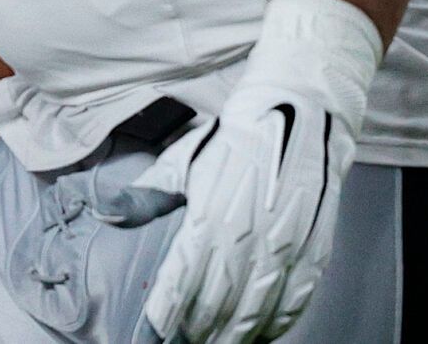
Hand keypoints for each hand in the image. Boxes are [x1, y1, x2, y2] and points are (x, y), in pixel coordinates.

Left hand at [139, 0, 378, 343]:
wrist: (300, 107)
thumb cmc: (238, 134)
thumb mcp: (186, 157)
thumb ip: (151, 192)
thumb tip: (111, 210)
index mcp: (212, 213)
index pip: (183, 278)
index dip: (168, 310)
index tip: (155, 327)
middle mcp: (248, 235)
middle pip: (219, 303)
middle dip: (199, 329)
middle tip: (185, 342)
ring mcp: (286, 244)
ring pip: (258, 309)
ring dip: (236, 333)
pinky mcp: (315, 246)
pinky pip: (297, 298)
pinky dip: (280, 322)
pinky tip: (264, 333)